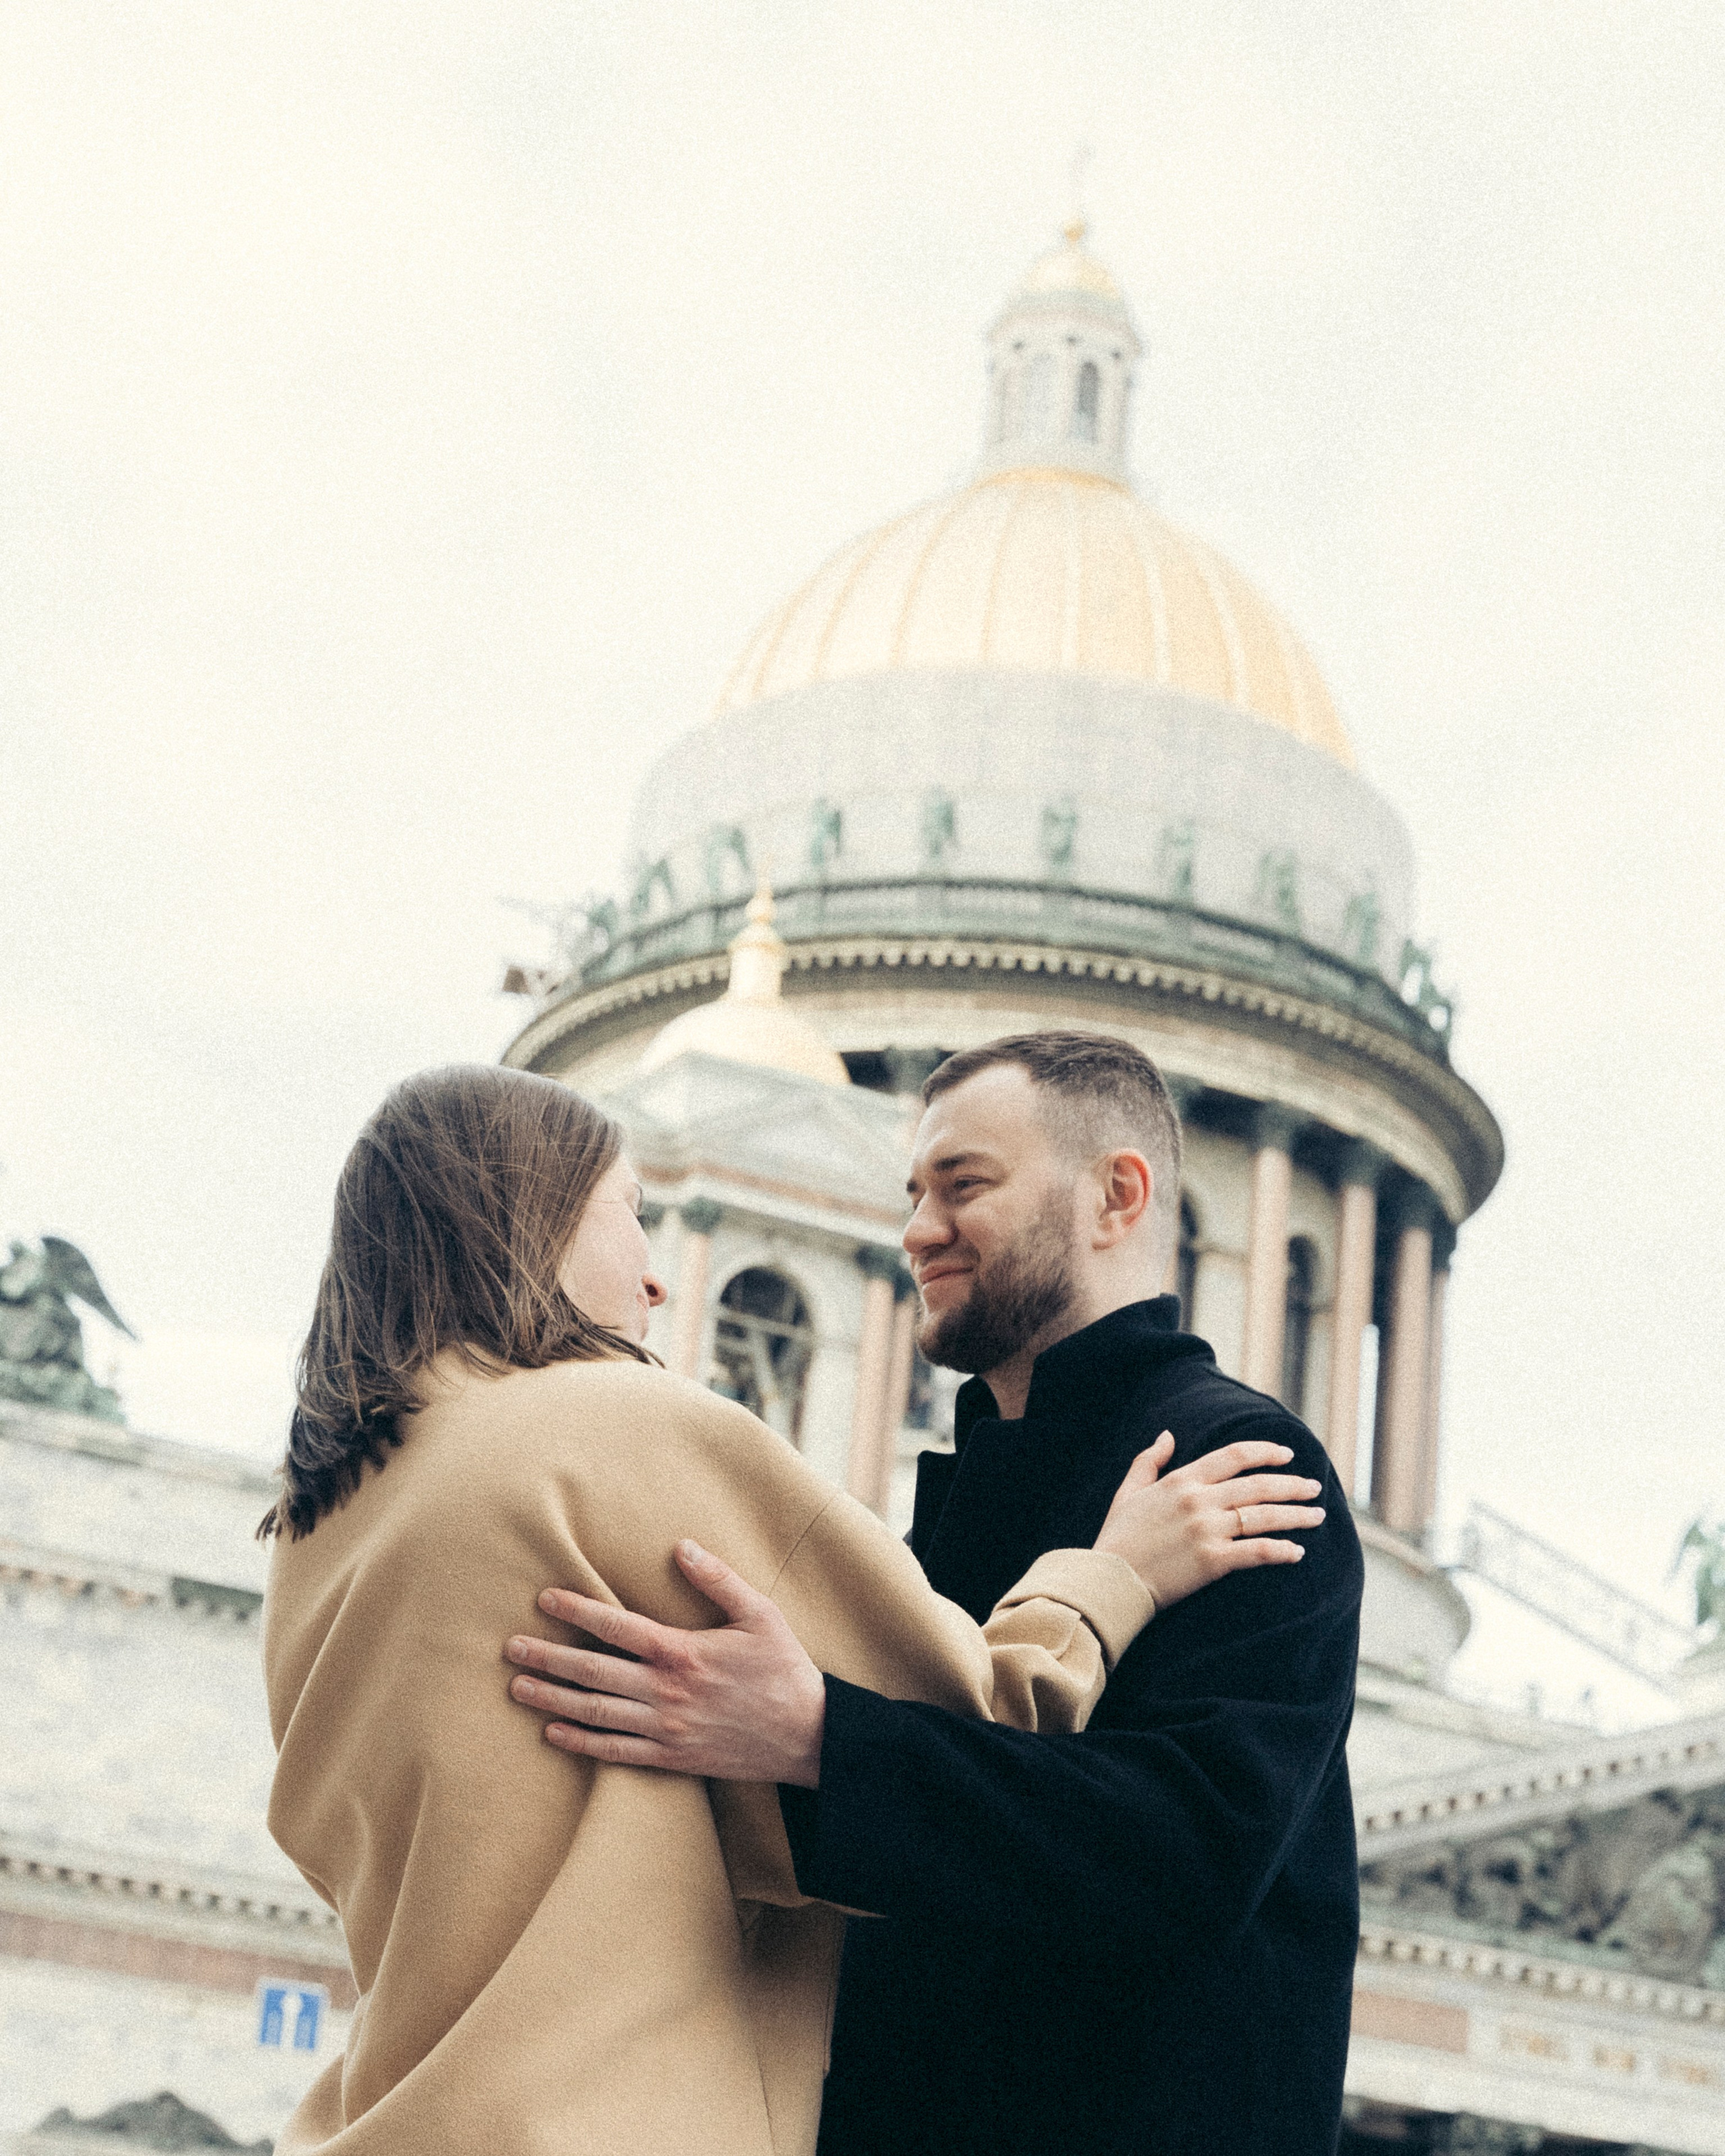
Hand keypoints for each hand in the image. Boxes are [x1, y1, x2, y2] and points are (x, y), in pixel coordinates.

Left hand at [504, 1540, 826, 1784]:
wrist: (805, 1736)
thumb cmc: (783, 1668)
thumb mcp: (760, 1614)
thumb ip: (718, 1579)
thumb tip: (681, 1546)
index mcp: (683, 1651)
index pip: (617, 1627)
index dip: (578, 1611)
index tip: (544, 1599)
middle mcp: (665, 1692)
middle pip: (592, 1672)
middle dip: (547, 1658)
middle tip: (510, 1649)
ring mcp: (664, 1729)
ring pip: (595, 1713)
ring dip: (552, 1700)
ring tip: (517, 1688)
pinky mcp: (670, 1758)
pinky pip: (614, 1752)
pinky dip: (580, 1742)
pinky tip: (553, 1732)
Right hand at [1093, 1434, 1324, 1610]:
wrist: (1110, 1580)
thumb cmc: (1118, 1537)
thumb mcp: (1128, 1491)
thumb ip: (1149, 1460)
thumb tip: (1167, 1435)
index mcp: (1182, 1480)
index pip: (1234, 1456)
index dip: (1266, 1452)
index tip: (1288, 1455)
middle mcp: (1199, 1500)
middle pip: (1258, 1486)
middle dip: (1293, 1485)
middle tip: (1315, 1488)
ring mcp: (1208, 1530)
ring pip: (1264, 1516)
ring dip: (1296, 1515)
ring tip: (1317, 1516)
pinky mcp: (1213, 1561)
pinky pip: (1256, 1551)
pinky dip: (1280, 1551)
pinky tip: (1297, 1552)